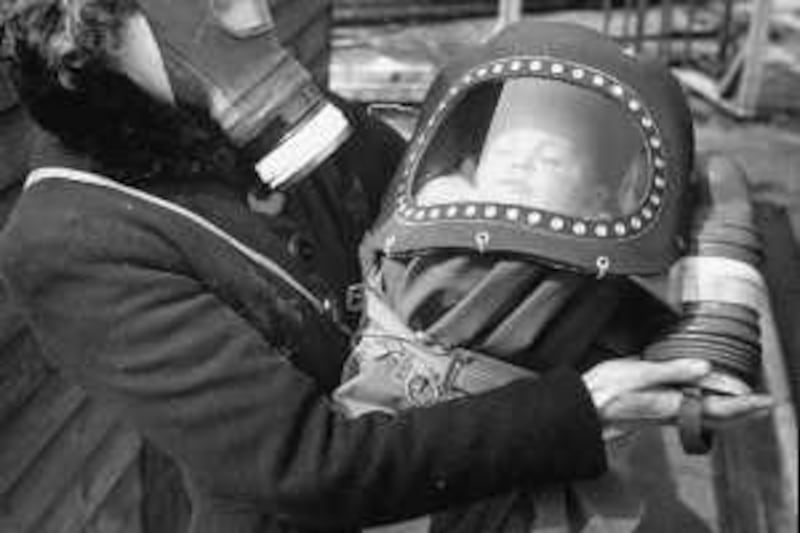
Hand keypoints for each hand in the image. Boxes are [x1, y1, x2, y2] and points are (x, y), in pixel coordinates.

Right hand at [582, 358, 772, 439]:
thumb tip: (705, 367)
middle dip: (741, 413)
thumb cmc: (601, 392)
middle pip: (714, 420)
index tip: (762, 400)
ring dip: (725, 413)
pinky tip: (699, 403)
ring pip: (701, 420)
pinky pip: (686, 417)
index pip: (716, 408)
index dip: (741, 405)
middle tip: (763, 405)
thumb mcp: (634, 372)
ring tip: (741, 405)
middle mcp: (669, 415)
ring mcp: (660, 418)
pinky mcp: (649, 416)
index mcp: (669, 404)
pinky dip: (702, 412)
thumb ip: (669, 370)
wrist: (578, 411)